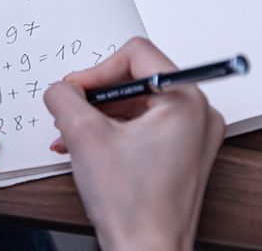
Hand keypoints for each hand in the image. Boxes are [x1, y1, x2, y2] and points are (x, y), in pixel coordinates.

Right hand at [43, 38, 224, 250]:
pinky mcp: (184, 154)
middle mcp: (199, 114)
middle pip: (136, 78)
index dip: (96, 70)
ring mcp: (194, 136)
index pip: (136, 54)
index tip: (75, 92)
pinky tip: (88, 148)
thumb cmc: (133, 206)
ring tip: (73, 136)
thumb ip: (65, 97)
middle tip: (71, 114)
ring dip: (100, 116)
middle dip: (96, 97)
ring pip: (136, 103)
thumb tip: (61, 88)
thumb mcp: (84, 136)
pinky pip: (144, 126)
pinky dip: (114, 131)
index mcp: (187, 101)